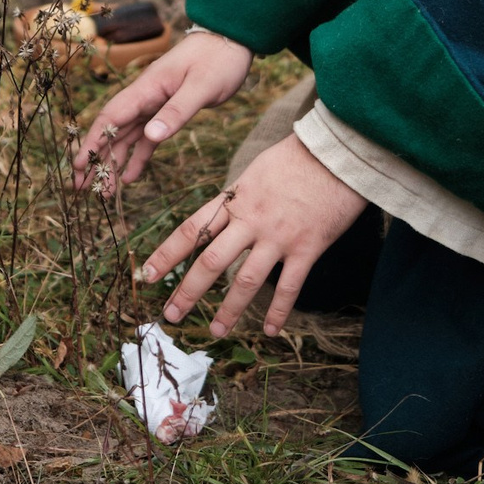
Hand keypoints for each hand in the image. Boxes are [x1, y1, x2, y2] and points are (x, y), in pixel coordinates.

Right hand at [73, 30, 253, 191]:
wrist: (230, 41)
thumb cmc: (217, 60)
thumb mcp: (201, 87)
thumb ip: (176, 111)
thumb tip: (150, 136)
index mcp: (146, 89)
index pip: (111, 118)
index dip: (93, 142)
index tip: (78, 165)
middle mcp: (144, 98)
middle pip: (112, 131)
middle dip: (96, 158)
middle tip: (80, 187)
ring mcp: (154, 105)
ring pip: (126, 138)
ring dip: (113, 163)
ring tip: (102, 192)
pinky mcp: (167, 111)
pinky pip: (146, 139)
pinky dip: (137, 157)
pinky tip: (129, 177)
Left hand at [138, 134, 367, 337]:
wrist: (337, 153)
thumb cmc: (297, 157)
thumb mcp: (256, 170)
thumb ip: (237, 197)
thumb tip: (221, 214)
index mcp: (234, 199)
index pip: (191, 229)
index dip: (167, 254)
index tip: (146, 275)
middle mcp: (251, 220)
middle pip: (211, 261)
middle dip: (188, 291)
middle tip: (171, 314)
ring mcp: (279, 236)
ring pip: (246, 280)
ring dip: (229, 310)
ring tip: (215, 330)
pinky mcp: (307, 247)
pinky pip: (289, 286)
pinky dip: (277, 311)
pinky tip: (270, 331)